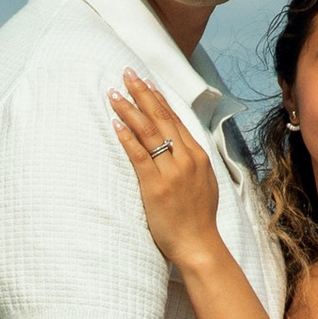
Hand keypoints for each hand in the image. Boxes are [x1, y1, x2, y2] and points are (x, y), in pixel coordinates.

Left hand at [108, 72, 222, 267]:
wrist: (198, 244)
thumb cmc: (197, 218)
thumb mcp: (203, 183)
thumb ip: (191, 162)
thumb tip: (179, 147)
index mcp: (199, 156)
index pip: (176, 119)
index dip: (159, 98)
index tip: (146, 81)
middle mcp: (187, 159)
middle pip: (162, 117)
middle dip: (143, 93)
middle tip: (127, 74)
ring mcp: (172, 171)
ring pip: (150, 131)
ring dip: (130, 109)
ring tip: (114, 93)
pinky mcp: (156, 186)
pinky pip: (140, 155)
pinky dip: (127, 137)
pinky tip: (115, 123)